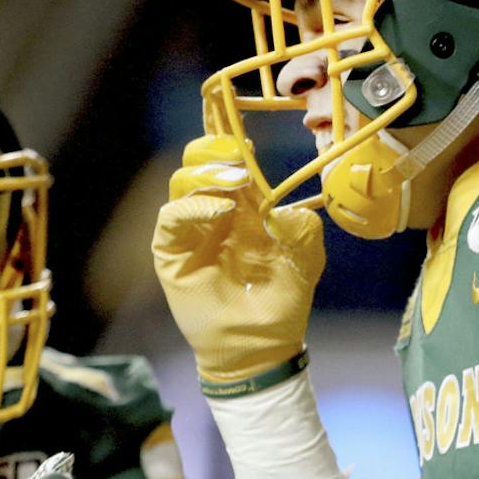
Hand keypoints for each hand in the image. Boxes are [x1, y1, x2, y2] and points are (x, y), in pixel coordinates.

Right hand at [151, 133, 325, 394]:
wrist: (260, 344)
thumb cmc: (282, 301)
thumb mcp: (306, 259)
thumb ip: (303, 228)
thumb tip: (282, 209)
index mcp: (245, 206)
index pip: (230, 161)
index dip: (230, 139)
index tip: (243, 133)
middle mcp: (214, 211)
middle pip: (197, 161)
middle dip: (213, 149)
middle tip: (238, 156)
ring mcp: (190, 230)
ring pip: (181, 182)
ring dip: (206, 174)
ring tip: (234, 184)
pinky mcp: (171, 251)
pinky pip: (171, 217)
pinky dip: (193, 206)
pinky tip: (221, 210)